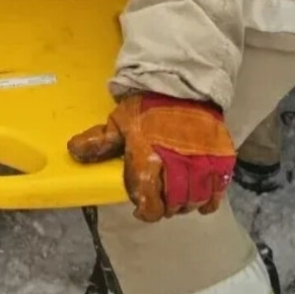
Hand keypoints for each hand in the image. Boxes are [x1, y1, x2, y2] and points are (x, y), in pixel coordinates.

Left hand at [68, 93, 235, 221]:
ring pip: (194, 201)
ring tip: (177, 196)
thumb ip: (100, 141)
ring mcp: (202, 166)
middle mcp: (177, 169)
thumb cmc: (149, 104)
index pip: (150, 205)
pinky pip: (216, 193)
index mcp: (149, 162)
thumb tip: (73, 152)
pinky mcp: (221, 160)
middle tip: (160, 199)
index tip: (142, 206)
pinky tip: (200, 197)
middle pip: (173, 206)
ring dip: (184, 203)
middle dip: (164, 206)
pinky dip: (208, 199)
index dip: (145, 210)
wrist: (185, 83)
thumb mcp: (119, 120)